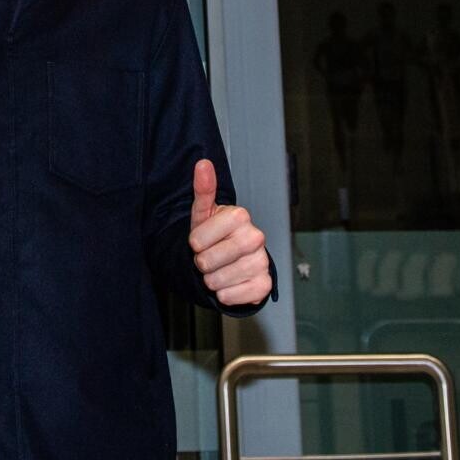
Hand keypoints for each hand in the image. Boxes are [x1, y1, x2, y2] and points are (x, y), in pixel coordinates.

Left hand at [188, 159, 271, 306]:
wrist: (230, 261)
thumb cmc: (215, 236)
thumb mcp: (203, 214)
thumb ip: (203, 190)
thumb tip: (203, 164)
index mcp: (240, 216)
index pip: (198, 239)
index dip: (194, 244)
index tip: (200, 241)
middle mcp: (256, 237)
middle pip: (208, 261)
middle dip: (202, 263)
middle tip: (208, 257)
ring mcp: (262, 261)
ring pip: (218, 280)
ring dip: (211, 280)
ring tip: (218, 269)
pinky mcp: (265, 284)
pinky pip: (232, 296)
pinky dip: (224, 294)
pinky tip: (229, 283)